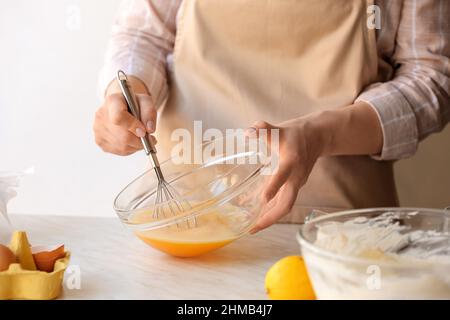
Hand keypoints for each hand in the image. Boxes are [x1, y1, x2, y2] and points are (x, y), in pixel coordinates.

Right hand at [93, 77, 156, 155]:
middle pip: (123, 136)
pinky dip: (130, 149)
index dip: (133, 126)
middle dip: (140, 140)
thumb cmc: (133, 103)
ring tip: (141, 138)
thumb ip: (149, 112)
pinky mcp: (99, 141)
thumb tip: (149, 129)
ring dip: (136, 146)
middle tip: (150, 138)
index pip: (118, 117)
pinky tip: (132, 141)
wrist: (120, 106)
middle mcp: (101, 115)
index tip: (144, 132)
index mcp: (112, 101)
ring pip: (122, 146)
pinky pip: (119, 151)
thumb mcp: (145, 101)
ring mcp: (98, 129)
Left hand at [247, 102, 382, 232]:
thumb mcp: (279, 129)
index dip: (274, 187)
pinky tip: (255, 215)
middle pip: (286, 203)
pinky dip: (270, 211)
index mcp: (291, 161)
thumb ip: (263, 129)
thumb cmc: (295, 133)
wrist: (317, 137)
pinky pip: (282, 202)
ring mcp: (296, 184)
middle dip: (270, 218)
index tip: (263, 198)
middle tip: (252, 229)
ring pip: (284, 206)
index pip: (283, 175)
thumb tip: (247, 132)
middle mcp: (296, 177)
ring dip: (269, 218)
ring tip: (251, 228)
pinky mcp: (293, 187)